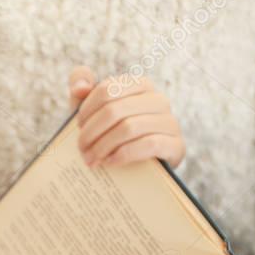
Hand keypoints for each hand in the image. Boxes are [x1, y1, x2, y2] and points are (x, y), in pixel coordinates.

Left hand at [67, 65, 185, 168]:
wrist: (140, 168)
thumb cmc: (112, 134)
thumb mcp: (93, 112)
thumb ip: (81, 91)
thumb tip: (80, 88)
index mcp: (140, 85)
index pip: (106, 90)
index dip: (86, 110)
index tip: (78, 127)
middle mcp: (159, 100)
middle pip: (115, 110)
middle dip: (91, 132)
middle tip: (81, 149)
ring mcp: (170, 122)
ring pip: (129, 128)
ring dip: (103, 146)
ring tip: (91, 159)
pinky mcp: (176, 145)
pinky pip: (148, 144)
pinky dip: (124, 154)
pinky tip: (110, 162)